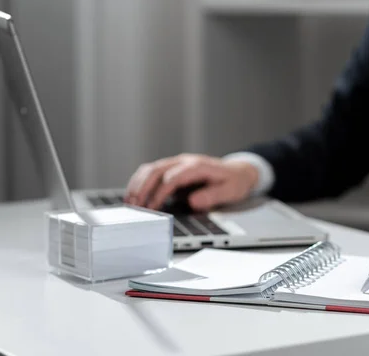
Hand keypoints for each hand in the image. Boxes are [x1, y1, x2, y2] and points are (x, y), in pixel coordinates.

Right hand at [125, 154, 258, 210]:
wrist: (238, 172)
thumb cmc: (234, 182)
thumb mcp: (230, 191)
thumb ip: (212, 196)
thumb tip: (193, 201)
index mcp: (198, 166)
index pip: (174, 177)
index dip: (161, 192)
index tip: (153, 207)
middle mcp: (185, 161)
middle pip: (157, 169)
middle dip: (144, 187)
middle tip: (135, 205)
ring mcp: (178, 164)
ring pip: (151, 169)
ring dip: (138, 184)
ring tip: (130, 202)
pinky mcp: (173, 169)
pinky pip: (152, 172)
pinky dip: (141, 182)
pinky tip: (134, 195)